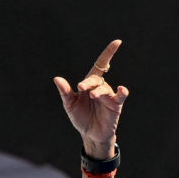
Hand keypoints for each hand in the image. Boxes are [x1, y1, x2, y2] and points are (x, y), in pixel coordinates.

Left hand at [54, 39, 129, 158]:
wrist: (90, 134)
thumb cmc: (81, 117)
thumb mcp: (70, 105)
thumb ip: (65, 92)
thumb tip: (56, 79)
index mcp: (90, 83)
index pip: (100, 65)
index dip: (109, 53)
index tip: (117, 42)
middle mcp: (101, 87)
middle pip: (96, 78)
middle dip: (89, 82)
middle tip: (81, 88)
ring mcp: (109, 96)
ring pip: (104, 89)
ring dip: (98, 92)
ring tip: (92, 97)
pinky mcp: (115, 105)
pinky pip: (120, 96)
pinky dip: (122, 91)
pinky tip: (121, 89)